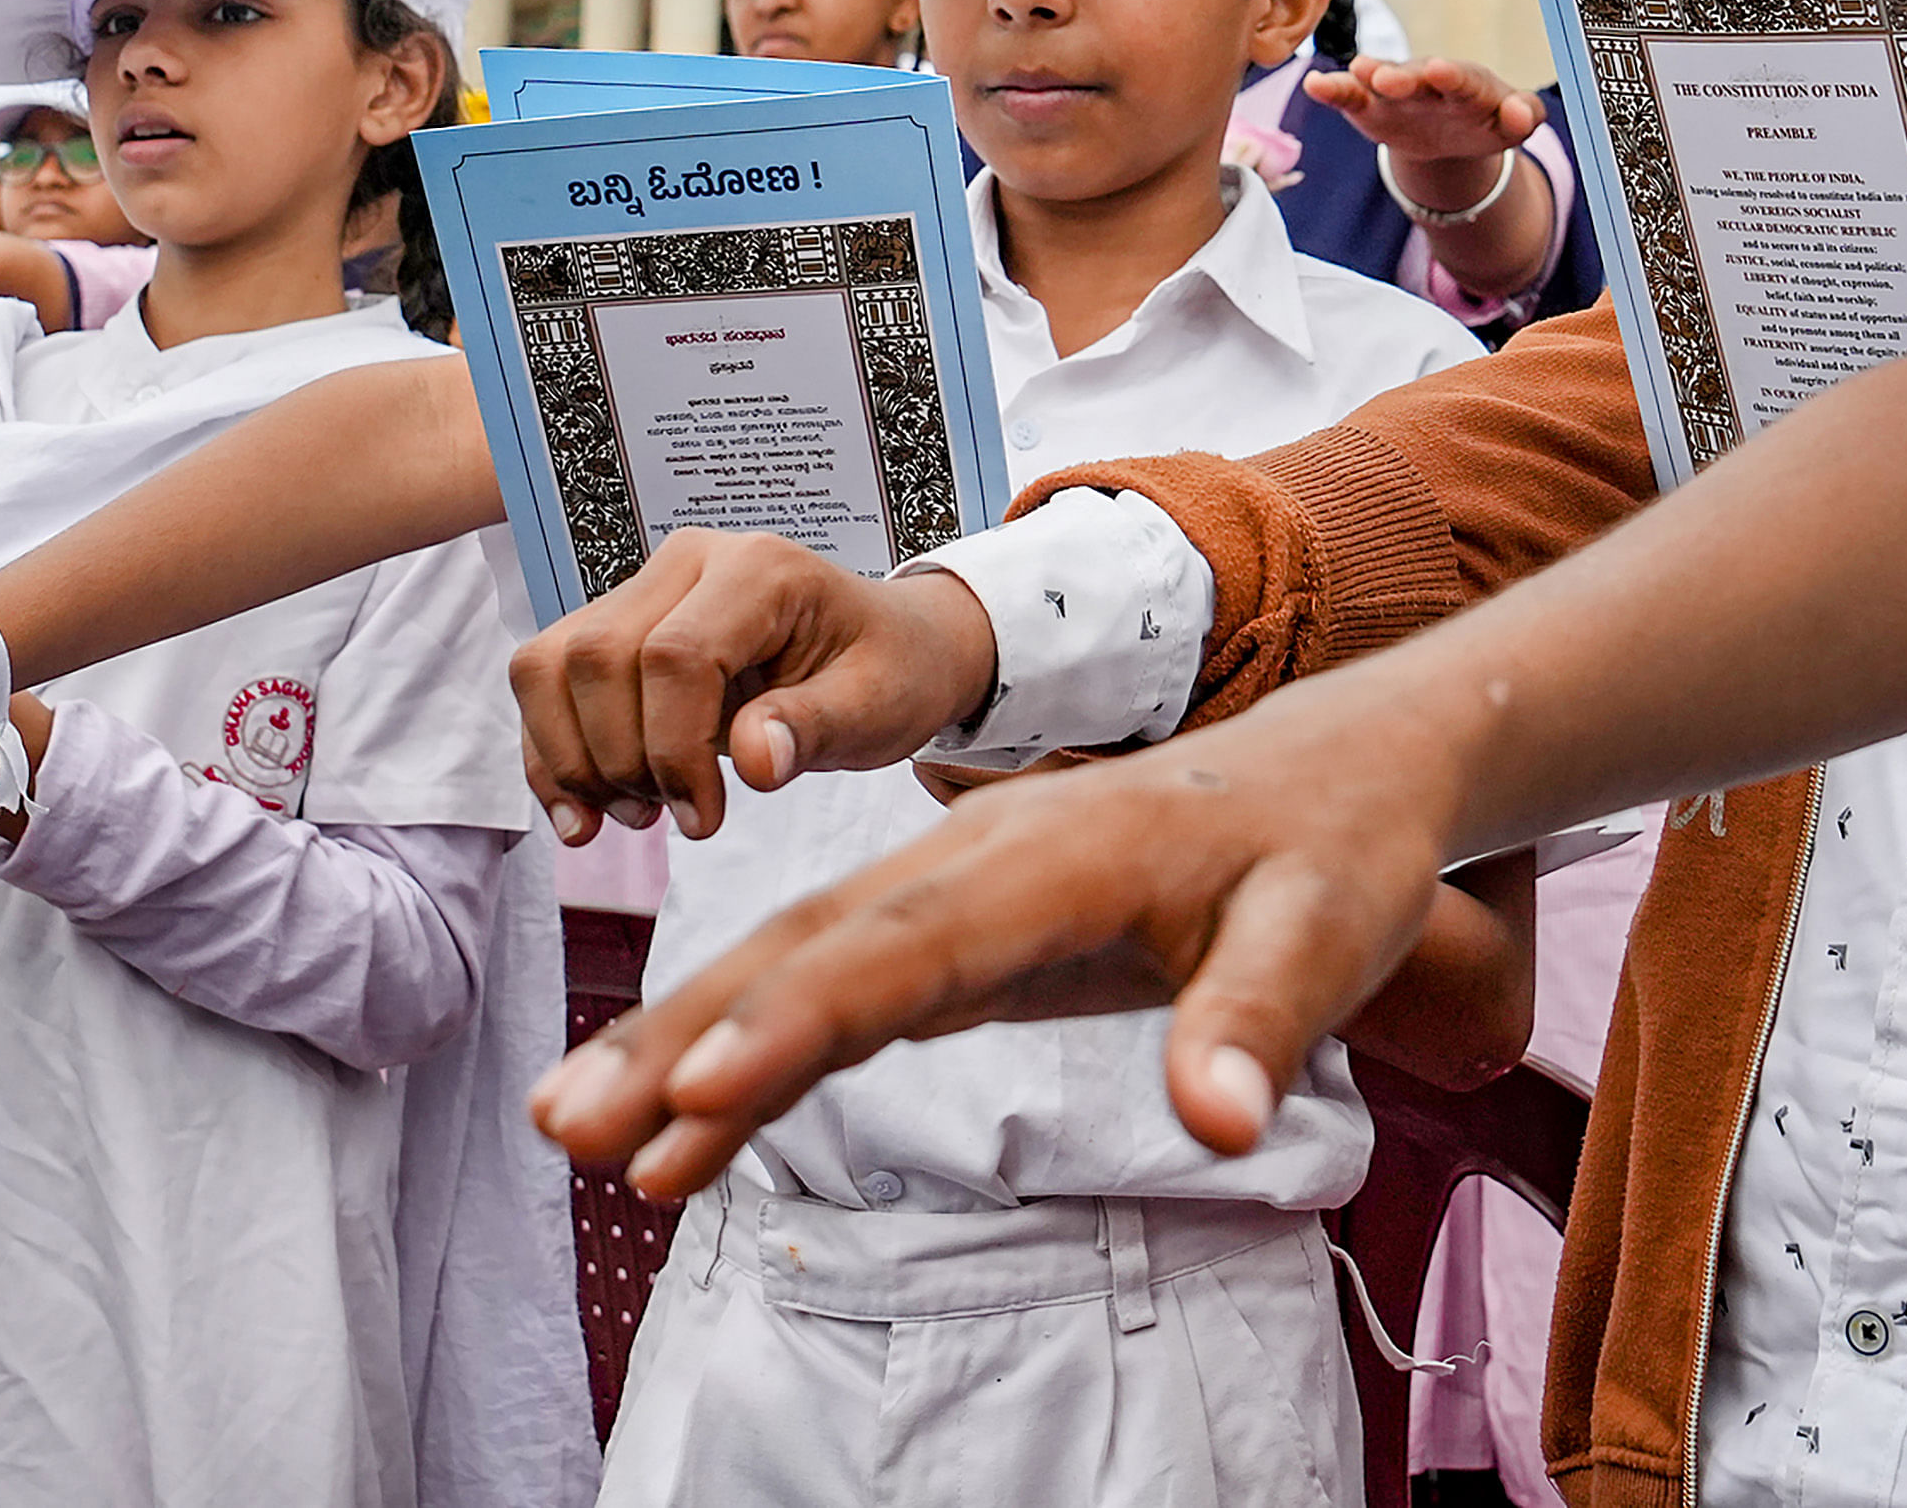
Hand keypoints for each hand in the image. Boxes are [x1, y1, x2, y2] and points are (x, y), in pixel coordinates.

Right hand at [512, 533, 1000, 843]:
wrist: (888, 649)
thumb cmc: (889, 671)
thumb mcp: (878, 707)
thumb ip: (815, 728)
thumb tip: (753, 762)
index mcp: (759, 570)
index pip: (675, 654)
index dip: (673, 749)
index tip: (702, 817)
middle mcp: (689, 562)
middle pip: (596, 656)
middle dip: (619, 758)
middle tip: (672, 817)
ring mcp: (645, 588)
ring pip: (550, 663)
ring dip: (572, 757)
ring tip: (634, 814)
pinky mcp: (618, 626)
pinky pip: (546, 681)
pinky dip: (551, 753)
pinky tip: (583, 815)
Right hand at [531, 665, 1459, 1197]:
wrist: (1337, 772)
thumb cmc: (1332, 850)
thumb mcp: (1326, 932)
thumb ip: (1259, 1023)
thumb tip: (1219, 1125)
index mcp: (1054, 854)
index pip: (905, 947)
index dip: (798, 1020)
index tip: (699, 1090)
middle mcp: (973, 859)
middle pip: (806, 950)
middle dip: (682, 1036)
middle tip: (569, 1124)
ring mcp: (951, 891)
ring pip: (793, 966)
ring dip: (682, 1045)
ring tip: (573, 1134)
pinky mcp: (954, 936)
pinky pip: (831, 997)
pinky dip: (752, 1059)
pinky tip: (681, 1134)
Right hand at [1299, 57, 1541, 187]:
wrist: (1451, 132)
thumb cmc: (1484, 121)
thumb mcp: (1509, 125)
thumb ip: (1524, 116)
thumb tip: (1520, 113)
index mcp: (1468, 86)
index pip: (1464, 81)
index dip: (1452, 77)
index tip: (1440, 72)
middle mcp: (1429, 81)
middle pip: (1416, 77)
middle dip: (1404, 77)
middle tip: (1388, 77)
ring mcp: (1397, 92)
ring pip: (1379, 80)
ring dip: (1369, 76)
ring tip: (1356, 72)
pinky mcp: (1369, 107)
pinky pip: (1349, 96)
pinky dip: (1333, 89)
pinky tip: (1314, 85)